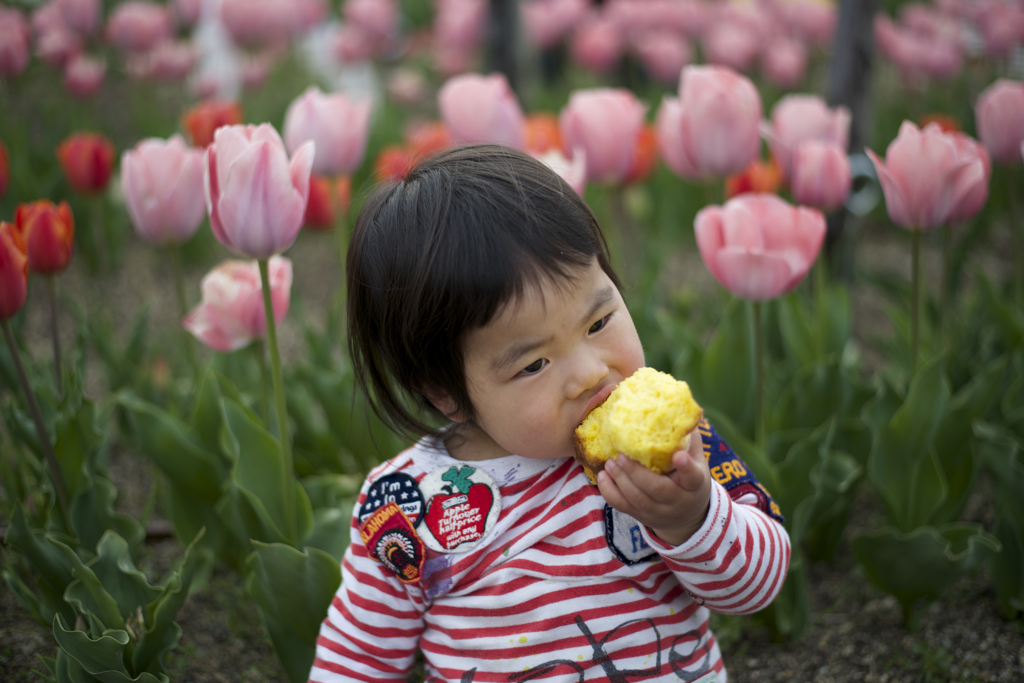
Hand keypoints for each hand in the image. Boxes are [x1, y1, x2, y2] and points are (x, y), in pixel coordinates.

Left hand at [596, 427, 710, 546]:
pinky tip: (602, 476)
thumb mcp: (696, 461)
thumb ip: (687, 438)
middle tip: (621, 455)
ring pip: (637, 499)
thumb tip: (678, 408)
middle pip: (656, 489)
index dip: (686, 468)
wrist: (688, 516)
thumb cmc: (689, 479)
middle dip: (637, 473)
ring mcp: (658, 511)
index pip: (692, 477)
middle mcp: (677, 500)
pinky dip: (609, 492)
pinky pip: (622, 506)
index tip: (679, 455)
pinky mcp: (641, 515)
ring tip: (610, 462)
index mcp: (694, 484)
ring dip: (620, 480)